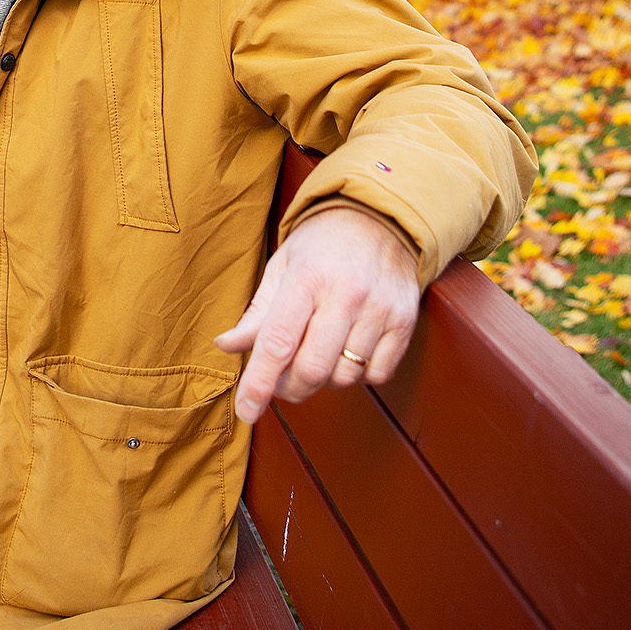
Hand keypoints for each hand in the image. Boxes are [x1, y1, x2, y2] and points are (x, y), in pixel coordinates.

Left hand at [216, 204, 420, 424]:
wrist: (379, 218)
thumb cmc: (321, 247)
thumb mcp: (282, 268)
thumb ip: (256, 313)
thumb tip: (225, 346)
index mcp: (307, 277)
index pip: (278, 341)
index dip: (259, 383)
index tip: (246, 411)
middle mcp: (346, 293)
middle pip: (312, 368)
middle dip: (290, 387)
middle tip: (282, 380)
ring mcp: (380, 308)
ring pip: (344, 377)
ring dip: (324, 380)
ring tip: (319, 353)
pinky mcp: (405, 321)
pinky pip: (377, 376)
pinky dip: (358, 375)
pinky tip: (350, 350)